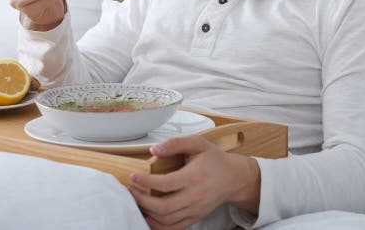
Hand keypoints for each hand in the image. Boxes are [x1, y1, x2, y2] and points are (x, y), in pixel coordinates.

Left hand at [128, 135, 260, 229]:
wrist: (234, 178)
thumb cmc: (214, 160)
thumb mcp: (198, 144)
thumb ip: (176, 143)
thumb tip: (154, 149)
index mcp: (194, 177)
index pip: (165, 184)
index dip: (146, 182)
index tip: (134, 176)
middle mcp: (194, 197)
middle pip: (163, 207)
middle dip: (141, 201)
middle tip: (130, 191)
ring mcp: (195, 210)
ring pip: (166, 221)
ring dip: (147, 214)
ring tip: (136, 202)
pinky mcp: (195, 218)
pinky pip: (173, 229)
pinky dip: (158, 226)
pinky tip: (148, 216)